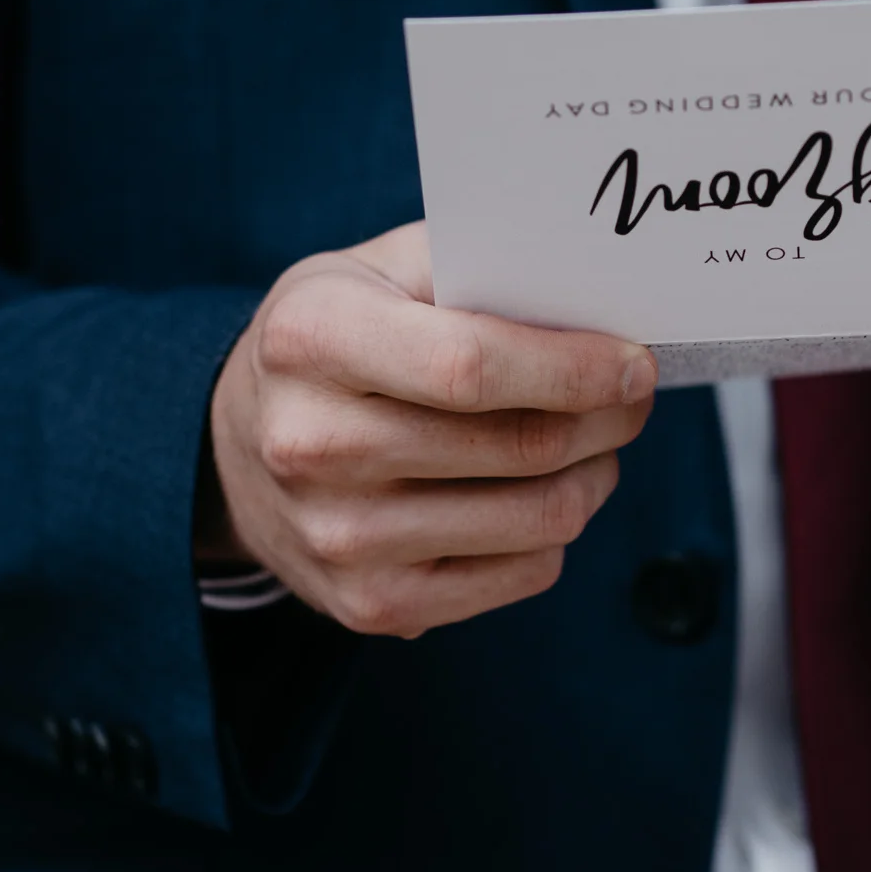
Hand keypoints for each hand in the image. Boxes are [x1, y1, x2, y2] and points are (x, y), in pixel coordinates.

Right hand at [205, 221, 656, 637]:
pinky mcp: (372, 603)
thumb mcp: (377, 270)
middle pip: (518, 446)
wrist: (234, 446)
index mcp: (314, 340)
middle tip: (633, 395)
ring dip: (594, 474)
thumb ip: (475, 267)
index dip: (574, 368)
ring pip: (538, 518)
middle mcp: (314, 445)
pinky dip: (554, 530)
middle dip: (608, 417)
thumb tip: (597, 297)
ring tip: (591, 442)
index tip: (635, 362)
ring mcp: (339, 537)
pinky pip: (524, 573)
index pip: (471, 367)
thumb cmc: (333, 341)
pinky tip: (537, 491)